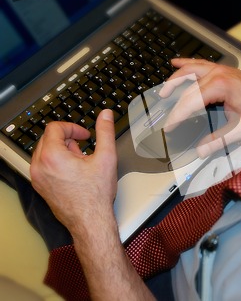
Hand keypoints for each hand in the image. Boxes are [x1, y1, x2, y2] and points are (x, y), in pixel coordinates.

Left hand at [30, 109, 117, 231]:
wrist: (90, 221)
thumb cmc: (96, 195)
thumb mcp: (106, 157)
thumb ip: (105, 132)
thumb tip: (106, 115)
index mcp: (52, 156)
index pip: (55, 128)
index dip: (73, 128)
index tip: (86, 136)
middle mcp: (39, 166)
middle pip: (49, 138)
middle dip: (68, 139)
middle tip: (84, 149)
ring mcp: (38, 178)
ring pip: (45, 151)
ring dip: (62, 151)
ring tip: (81, 163)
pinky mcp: (40, 186)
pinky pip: (44, 166)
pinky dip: (57, 163)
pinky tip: (74, 173)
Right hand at [160, 58, 240, 156]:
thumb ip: (219, 141)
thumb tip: (201, 151)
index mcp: (219, 86)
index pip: (190, 102)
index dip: (177, 116)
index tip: (169, 127)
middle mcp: (216, 73)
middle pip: (187, 88)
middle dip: (174, 104)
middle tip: (166, 118)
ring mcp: (218, 68)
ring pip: (189, 71)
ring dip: (175, 80)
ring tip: (163, 91)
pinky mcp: (221, 68)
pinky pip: (199, 63)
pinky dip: (186, 63)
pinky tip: (175, 62)